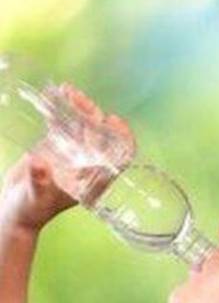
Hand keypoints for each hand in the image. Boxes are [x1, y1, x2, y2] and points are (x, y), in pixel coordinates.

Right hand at [0, 84, 134, 232]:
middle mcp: (88, 165)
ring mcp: (73, 154)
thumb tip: (39, 164)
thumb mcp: (34, 196)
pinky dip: (60, 111)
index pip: (119, 157)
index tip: (113, 121)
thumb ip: (38, 180)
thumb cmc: (28, 210)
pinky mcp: (57, 146)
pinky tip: (55, 94)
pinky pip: (63, 125)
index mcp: (93, 180)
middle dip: (93, 117)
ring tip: (69, 91)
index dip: (121, 138)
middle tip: (80, 101)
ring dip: (79, 109)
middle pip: (100, 136)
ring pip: (83, 127)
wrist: (13, 210)